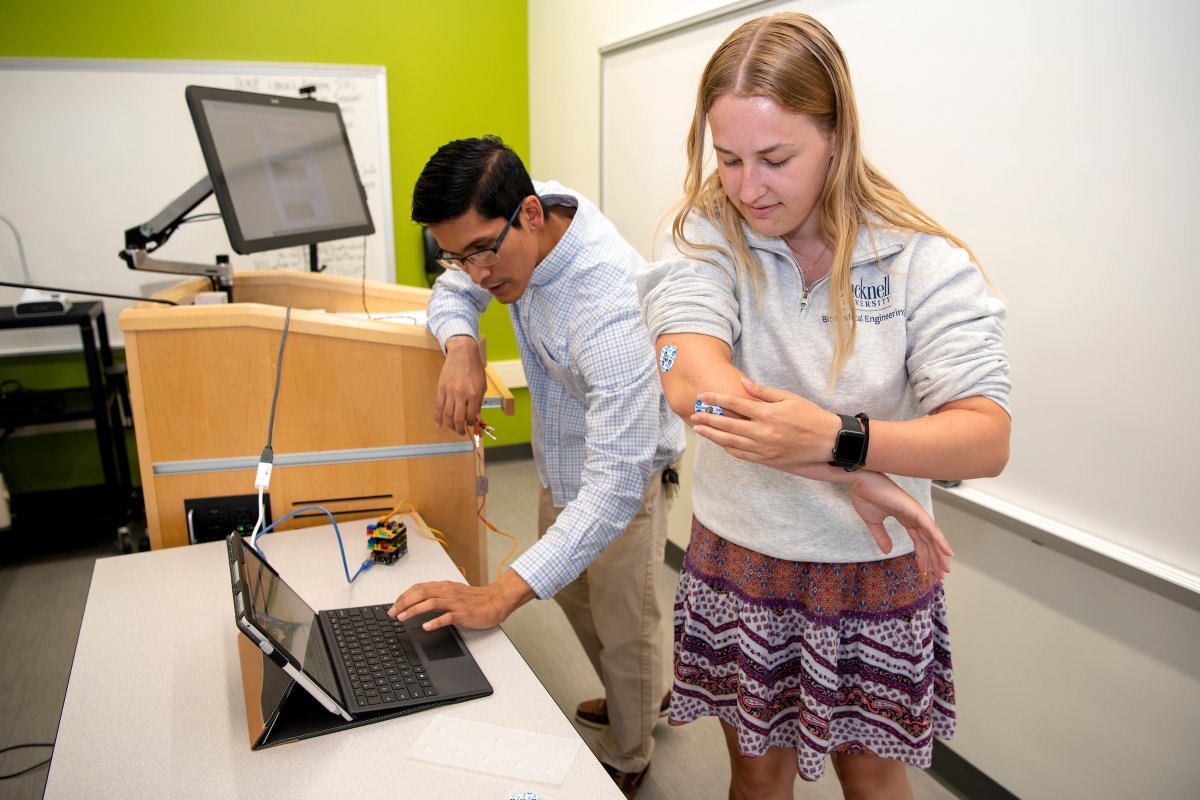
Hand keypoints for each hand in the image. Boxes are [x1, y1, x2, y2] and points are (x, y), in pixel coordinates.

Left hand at [387, 570, 534, 630]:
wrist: (496, 600)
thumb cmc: (475, 599)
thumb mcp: (453, 593)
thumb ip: (437, 596)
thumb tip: (418, 601)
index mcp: (444, 586)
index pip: (419, 587)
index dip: (404, 595)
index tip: (393, 605)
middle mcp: (448, 592)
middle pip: (421, 593)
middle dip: (404, 603)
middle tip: (392, 613)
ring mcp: (455, 603)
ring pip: (430, 603)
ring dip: (414, 610)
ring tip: (402, 618)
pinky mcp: (463, 613)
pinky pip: (447, 617)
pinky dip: (435, 622)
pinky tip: (426, 627)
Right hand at [435, 336, 486, 434]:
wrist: (462, 353)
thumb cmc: (474, 368)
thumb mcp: (482, 385)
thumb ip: (479, 401)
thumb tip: (476, 416)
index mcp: (474, 394)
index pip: (471, 416)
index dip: (471, 423)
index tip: (471, 424)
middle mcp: (462, 394)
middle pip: (458, 418)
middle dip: (460, 429)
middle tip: (461, 432)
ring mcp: (450, 392)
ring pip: (448, 415)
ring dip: (450, 425)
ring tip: (453, 428)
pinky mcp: (441, 388)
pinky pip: (438, 406)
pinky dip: (438, 418)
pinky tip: (438, 424)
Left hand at [691, 376, 836, 469]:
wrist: (827, 442)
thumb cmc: (810, 416)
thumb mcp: (789, 397)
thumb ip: (763, 392)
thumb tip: (742, 382)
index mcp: (767, 414)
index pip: (735, 405)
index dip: (716, 400)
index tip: (702, 396)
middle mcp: (763, 432)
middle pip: (727, 425)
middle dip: (708, 420)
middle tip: (693, 415)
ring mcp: (764, 448)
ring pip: (731, 442)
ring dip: (713, 436)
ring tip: (700, 430)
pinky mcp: (767, 459)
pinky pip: (742, 455)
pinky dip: (728, 449)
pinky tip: (720, 443)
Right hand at [845, 470, 953, 581]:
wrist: (859, 481)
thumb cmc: (864, 496)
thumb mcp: (873, 522)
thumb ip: (882, 536)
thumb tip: (887, 551)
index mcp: (905, 518)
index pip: (918, 541)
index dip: (922, 556)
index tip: (924, 572)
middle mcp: (914, 516)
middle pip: (928, 541)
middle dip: (934, 559)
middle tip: (940, 575)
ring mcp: (915, 512)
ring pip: (932, 537)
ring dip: (940, 553)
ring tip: (945, 569)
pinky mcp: (914, 509)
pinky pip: (930, 527)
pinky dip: (939, 539)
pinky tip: (946, 551)